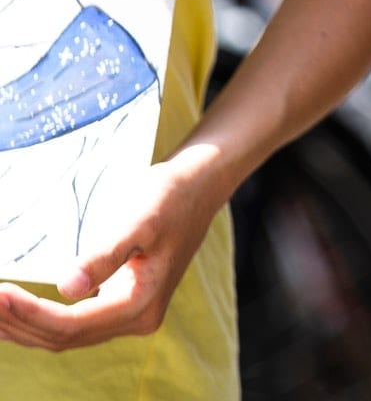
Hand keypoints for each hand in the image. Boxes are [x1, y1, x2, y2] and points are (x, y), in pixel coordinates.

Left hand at [0, 147, 222, 349]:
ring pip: (65, 336)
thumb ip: (106, 254)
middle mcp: (135, 321)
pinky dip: (40, 320)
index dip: (32, 314)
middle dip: (19, 323)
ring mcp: (127, 316)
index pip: (72, 324)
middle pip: (64, 338)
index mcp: (140, 306)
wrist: (198, 187)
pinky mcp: (119, 305)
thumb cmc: (171, 196)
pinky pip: (72, 325)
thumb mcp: (141, 218)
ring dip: (25, 326)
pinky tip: (18, 310)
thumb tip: (66, 288)